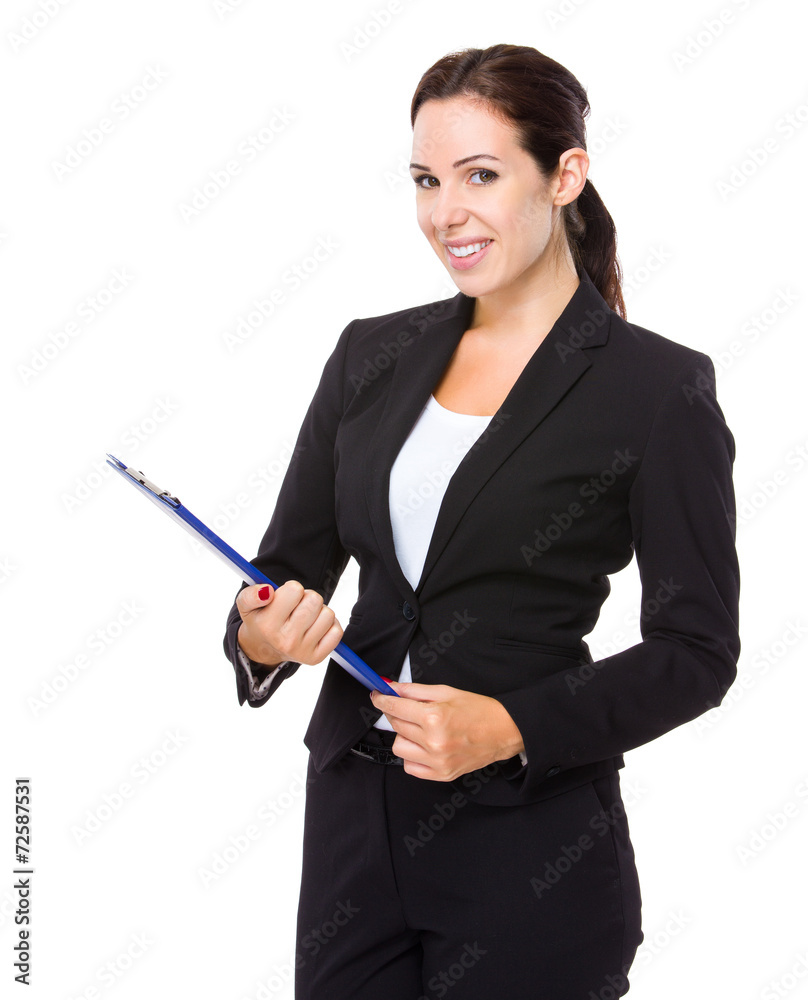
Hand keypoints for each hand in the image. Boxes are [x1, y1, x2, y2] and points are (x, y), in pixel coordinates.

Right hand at [236, 580, 342, 666]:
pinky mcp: (316, 658)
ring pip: (328, 614)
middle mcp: (285, 641)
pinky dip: (329, 625)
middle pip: (314, 600)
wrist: (264, 649)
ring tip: (305, 617)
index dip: (292, 589)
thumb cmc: (260, 620)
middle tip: (296, 607)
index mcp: (267, 625)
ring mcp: (302, 651)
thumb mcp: (246, 605)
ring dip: (319, 611)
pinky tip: (315, 627)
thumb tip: (268, 591)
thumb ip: (251, 594)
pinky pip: (337, 632)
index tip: (285, 598)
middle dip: (307, 598)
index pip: (295, 590)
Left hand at [369, 680, 524, 780]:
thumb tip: (392, 688)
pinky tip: (424, 745)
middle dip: (398, 714)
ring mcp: (437, 762)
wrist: (504, 731)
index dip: (382, 699)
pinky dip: (412, 756)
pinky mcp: (442, 775)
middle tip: (409, 708)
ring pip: (399, 748)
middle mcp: (434, 742)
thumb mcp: (446, 692)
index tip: (377, 696)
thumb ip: (415, 691)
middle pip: (396, 726)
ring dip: (405, 735)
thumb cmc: (479, 710)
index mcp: (435, 717)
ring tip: (421, 729)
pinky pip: (410, 767)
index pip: (395, 708)